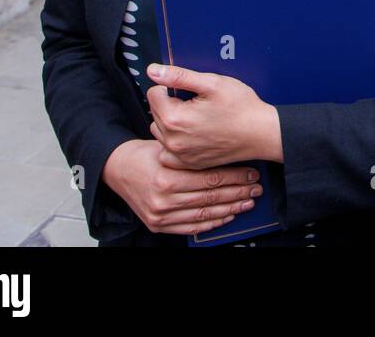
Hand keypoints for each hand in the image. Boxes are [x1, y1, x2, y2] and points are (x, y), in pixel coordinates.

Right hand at [101, 138, 260, 234]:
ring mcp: (160, 215)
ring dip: (230, 209)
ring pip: (204, 214)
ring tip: (247, 202)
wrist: (119, 170)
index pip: (210, 179)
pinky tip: (227, 216)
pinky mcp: (158, 225)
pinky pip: (191, 228)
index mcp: (167, 177)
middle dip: (238, 193)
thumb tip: (229, 153)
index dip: (235, 177)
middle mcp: (164, 199)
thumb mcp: (168, 148)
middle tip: (255, 188)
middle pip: (210, 197)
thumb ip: (194, 154)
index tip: (251, 173)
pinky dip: (211, 223)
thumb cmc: (146, 155)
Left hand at [146, 63, 282, 168]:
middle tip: (196, 103)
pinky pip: (169, 150)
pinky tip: (193, 134)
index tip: (188, 91)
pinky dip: (176, 141)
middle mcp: (173, 141)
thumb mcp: (212, 83)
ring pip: (161, 131)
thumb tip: (153, 71)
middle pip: (155, 114)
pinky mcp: (189, 164)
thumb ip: (179, 76)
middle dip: (170, 105)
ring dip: (171, 123)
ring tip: (195, 117)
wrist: (261, 133)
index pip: (153, 94)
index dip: (170, 87)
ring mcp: (180, 155)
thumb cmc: (241, 108)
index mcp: (176, 119)